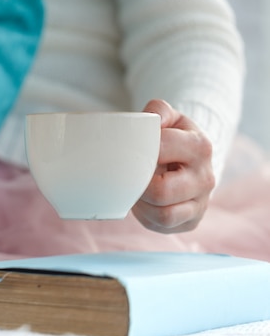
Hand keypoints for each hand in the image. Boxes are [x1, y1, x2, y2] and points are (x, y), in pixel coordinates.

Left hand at [131, 99, 214, 232]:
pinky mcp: (191, 221)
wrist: (190, 160)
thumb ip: (157, 111)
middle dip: (138, 184)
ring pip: (162, 213)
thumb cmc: (172, 137)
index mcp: (199, 146)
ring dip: (141, 203)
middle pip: (161, 191)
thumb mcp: (167, 118)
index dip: (138, 152)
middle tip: (130, 175)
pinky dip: (146, 215)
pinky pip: (162, 224)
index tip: (130, 152)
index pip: (160, 150)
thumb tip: (145, 122)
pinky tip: (144, 202)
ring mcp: (201, 202)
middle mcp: (206, 177)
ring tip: (137, 189)